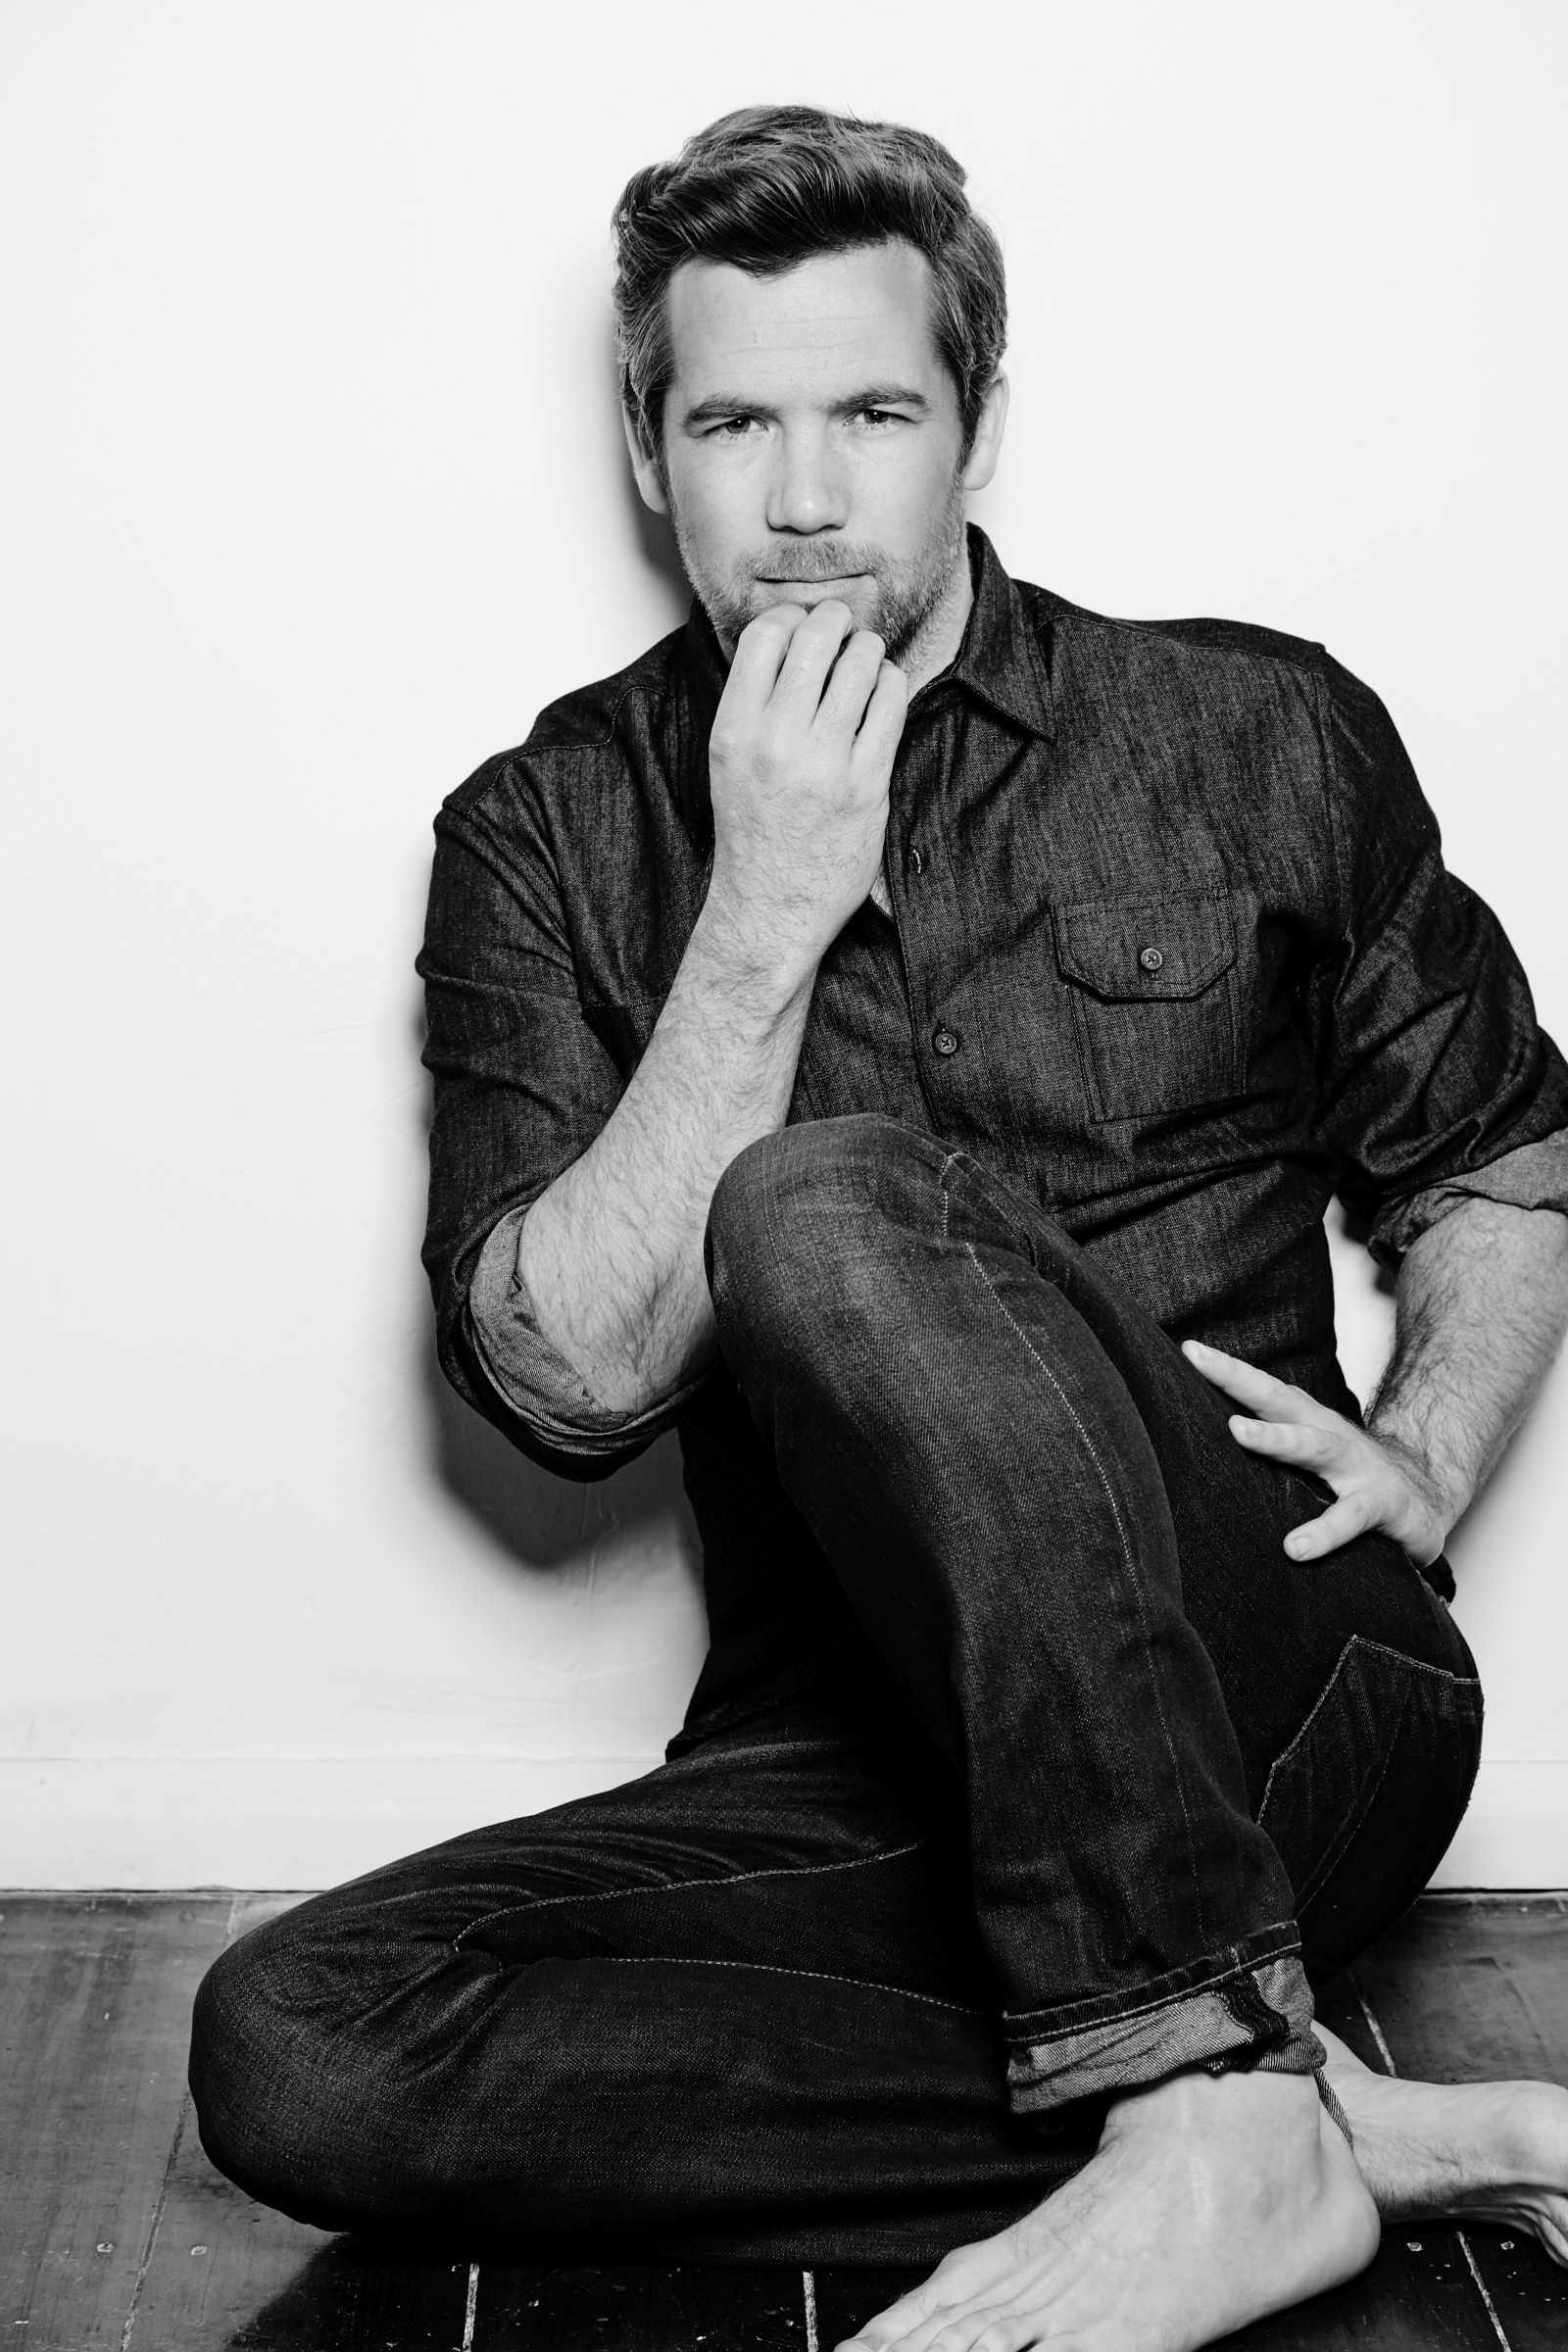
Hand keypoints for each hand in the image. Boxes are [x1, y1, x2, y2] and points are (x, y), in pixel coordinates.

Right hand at [702, 600, 907, 987]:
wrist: (771, 905)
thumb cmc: (753, 832)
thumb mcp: (731, 761)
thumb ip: (754, 703)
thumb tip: (789, 637)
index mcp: (735, 730)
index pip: (764, 635)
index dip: (790, 616)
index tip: (802, 623)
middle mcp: (777, 742)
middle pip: (816, 638)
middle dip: (835, 620)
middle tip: (843, 626)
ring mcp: (825, 763)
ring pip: (861, 663)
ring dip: (869, 650)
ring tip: (866, 659)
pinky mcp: (867, 784)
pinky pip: (891, 704)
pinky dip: (892, 684)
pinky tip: (884, 691)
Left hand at [1181, 1339, 1454, 1565]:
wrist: (1426, 1497)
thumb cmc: (1350, 1475)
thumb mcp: (1307, 1454)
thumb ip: (1267, 1442)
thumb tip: (1201, 1442)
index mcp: (1305, 1422)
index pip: (1259, 1390)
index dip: (1224, 1370)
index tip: (1187, 1349)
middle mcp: (1326, 1434)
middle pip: (1277, 1400)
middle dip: (1236, 1378)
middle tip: (1197, 1358)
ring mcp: (1355, 1466)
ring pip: (1313, 1445)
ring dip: (1274, 1438)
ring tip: (1237, 1431)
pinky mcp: (1379, 1504)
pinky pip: (1348, 1518)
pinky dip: (1322, 1533)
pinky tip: (1295, 1548)